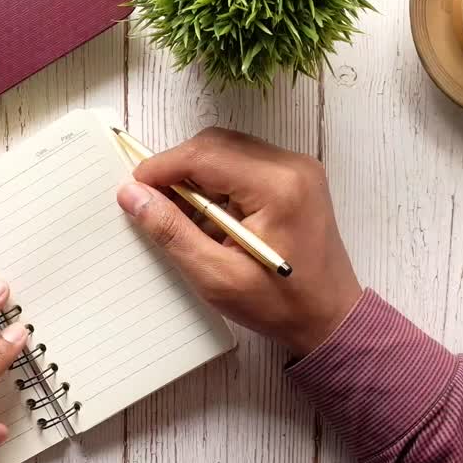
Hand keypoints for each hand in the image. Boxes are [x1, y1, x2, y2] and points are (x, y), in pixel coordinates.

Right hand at [116, 128, 361, 355]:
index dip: (162, 167)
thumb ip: (172, 232)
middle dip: (178, 169)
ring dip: (197, 176)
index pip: (204, 155)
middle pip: (216, 144)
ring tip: (183, 216)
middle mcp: (292, 166)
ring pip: (228, 149)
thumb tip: (132, 195)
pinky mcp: (296, 177)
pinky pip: (244, 163)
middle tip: (154, 203)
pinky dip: (218, 182)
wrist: (330, 318)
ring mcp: (298, 168)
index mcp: (277, 187)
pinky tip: (210, 217)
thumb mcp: (216, 276)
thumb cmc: (279, 305)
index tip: (133, 189)